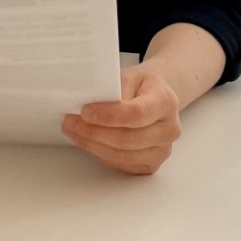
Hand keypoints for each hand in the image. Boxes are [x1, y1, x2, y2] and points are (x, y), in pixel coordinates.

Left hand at [62, 65, 182, 174]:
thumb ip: (114, 89)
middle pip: (128, 139)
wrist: (156, 98)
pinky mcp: (150, 164)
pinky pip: (121, 164)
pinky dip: (100, 153)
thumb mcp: (130, 75)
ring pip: (122, 155)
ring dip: (93, 145)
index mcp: (166, 102)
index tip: (85, 112)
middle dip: (94, 132)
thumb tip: (91, 106)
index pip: (137, 114)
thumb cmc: (142, 86)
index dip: (109, 116)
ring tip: (74, 131)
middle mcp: (169, 130)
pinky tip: (87, 141)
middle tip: (71, 122)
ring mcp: (162, 150)